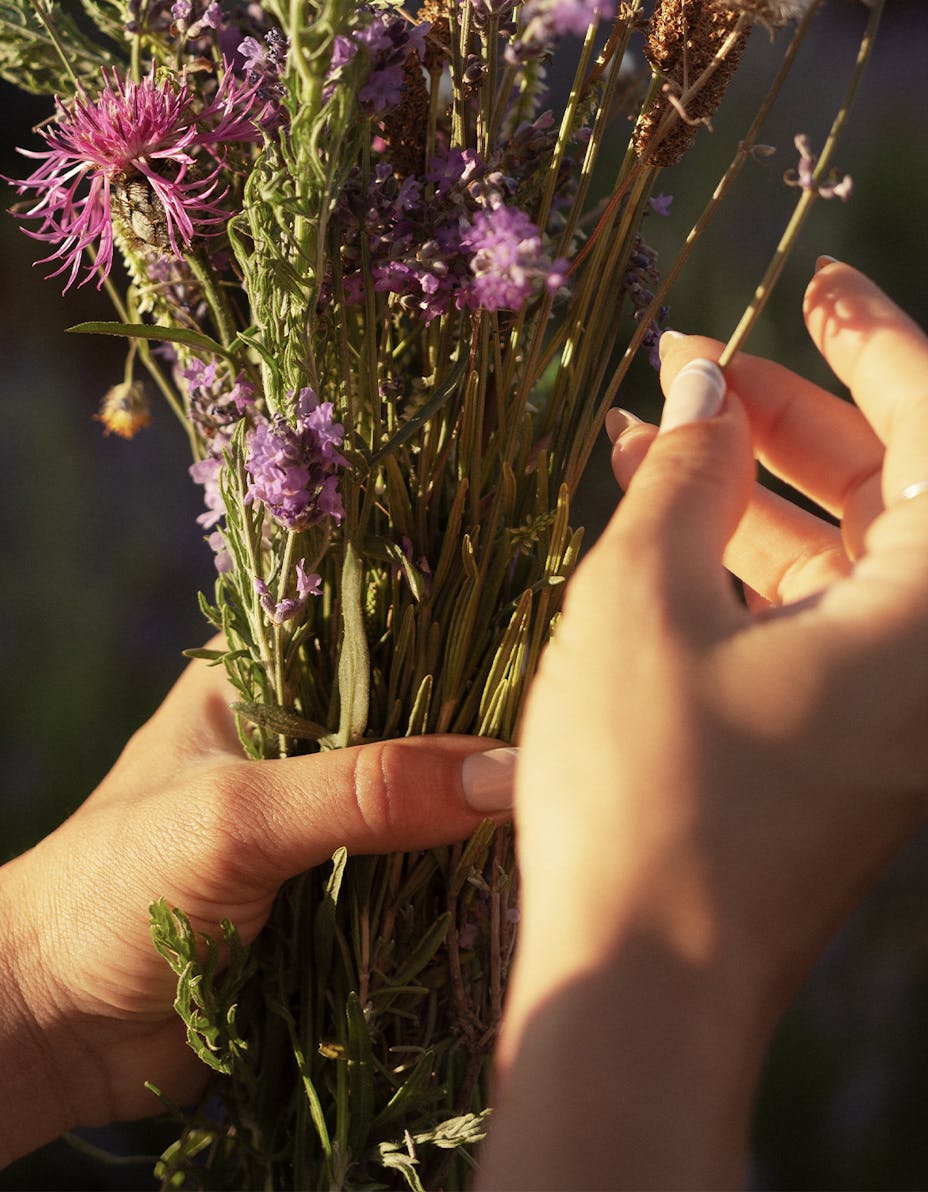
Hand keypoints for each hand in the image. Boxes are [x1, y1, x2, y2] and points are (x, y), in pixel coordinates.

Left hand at [0, 656, 513, 1164]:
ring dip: (476, 824)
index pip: (382, 626)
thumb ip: (365, 790)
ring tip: (564, 817)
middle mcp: (299, 735)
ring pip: (427, 804)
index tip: (550, 656)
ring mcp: (318, 820)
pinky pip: (416, 882)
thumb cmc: (115, 887)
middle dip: (484, 740)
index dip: (462, 635)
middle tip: (574, 750)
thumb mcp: (237, 817)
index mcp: (263, 672)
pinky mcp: (334, 900)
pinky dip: (455, 891)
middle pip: (419, 719)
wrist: (55, 1026)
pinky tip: (517, 887)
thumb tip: (504, 774)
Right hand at [483, 261, 927, 1189]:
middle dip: (792, 410)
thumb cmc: (646, 794)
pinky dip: (744, 554)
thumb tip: (704, 388)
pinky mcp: (848, 741)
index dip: (876, 341)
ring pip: (847, 548)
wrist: (642, 992)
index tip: (817, 283)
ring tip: (649, 420)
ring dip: (751, 480)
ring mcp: (896, 705)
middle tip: (699, 356)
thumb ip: (686, 474)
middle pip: (894, 485)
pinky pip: (818, 611)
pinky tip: (650, 509)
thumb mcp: (645, 599)